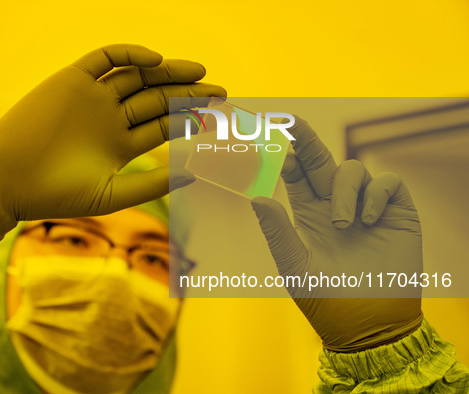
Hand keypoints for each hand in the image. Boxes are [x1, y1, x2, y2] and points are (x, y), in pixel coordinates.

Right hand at [0, 44, 225, 264]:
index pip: (163, 126)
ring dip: (167, 72)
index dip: (191, 121)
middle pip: (157, 98)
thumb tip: (197, 173)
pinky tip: (155, 62)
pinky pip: (104, 58)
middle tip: (221, 93)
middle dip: (188, 95)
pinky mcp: (71, 79)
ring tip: (199, 72)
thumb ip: (154, 182)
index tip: (220, 119)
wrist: (6, 180)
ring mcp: (92, 97)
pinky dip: (129, 55)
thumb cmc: (55, 194)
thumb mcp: (112, 193)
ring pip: (137, 76)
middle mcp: (110, 117)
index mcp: (120, 144)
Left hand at [251, 117, 422, 351]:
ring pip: (353, 169)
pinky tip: (367, 221)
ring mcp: (365, 207)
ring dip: (344, 189)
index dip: (287, 156)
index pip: (297, 175)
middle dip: (308, 138)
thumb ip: (277, 232)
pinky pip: (387, 183)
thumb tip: (256, 197)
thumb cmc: (325, 300)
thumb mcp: (295, 266)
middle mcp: (335, 205)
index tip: (273, 139)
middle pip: (321, 160)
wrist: (366, 326)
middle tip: (293, 121)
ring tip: (342, 224)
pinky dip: (375, 194)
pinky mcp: (395, 213)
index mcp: (308, 214)